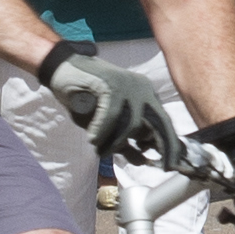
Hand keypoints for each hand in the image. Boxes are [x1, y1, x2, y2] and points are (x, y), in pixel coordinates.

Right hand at [54, 48, 193, 176]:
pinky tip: (93, 138)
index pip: (165, 122)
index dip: (170, 145)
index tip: (171, 165)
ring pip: (131, 125)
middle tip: (149, 164)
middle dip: (159, 147)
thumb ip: (127, 138)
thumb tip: (144, 160)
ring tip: (101, 148)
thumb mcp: (111, 124)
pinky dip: (101, 131)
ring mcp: (127, 84)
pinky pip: (111, 116)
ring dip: (114, 143)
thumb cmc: (86, 98)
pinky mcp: (110, 84)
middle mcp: (141, 88)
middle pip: (157, 124)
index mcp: (146, 94)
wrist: (62, 68)